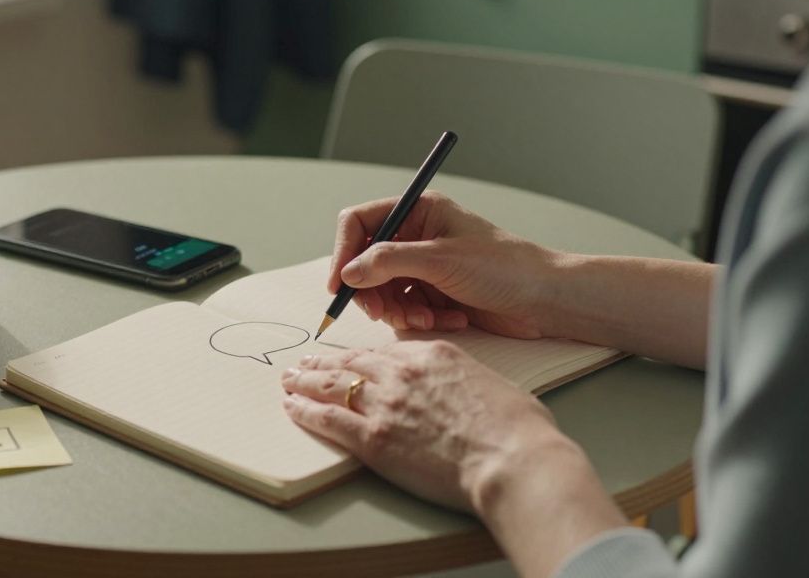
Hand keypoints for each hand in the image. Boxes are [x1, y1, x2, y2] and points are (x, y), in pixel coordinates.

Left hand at [280, 341, 568, 511]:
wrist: (512, 459)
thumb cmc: (518, 429)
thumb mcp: (492, 383)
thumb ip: (464, 380)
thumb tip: (461, 391)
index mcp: (433, 354)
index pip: (386, 350)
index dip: (362, 356)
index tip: (351, 359)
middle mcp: (402, 373)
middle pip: (352, 361)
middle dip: (325, 362)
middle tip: (306, 362)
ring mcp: (384, 404)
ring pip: (332, 384)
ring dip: (305, 380)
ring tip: (289, 379)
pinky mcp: (372, 438)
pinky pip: (327, 418)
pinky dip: (304, 410)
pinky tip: (292, 406)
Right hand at [330, 192, 555, 337]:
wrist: (546, 299)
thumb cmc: (506, 267)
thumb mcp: (442, 259)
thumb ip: (389, 262)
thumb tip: (349, 272)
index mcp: (418, 211)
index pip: (360, 223)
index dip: (344, 252)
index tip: (340, 285)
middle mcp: (417, 236)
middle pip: (366, 262)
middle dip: (374, 291)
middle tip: (383, 312)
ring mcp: (425, 266)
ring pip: (384, 290)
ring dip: (400, 310)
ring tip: (426, 318)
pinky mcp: (435, 293)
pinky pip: (407, 308)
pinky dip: (421, 318)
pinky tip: (450, 318)